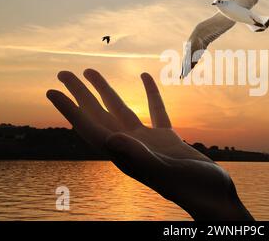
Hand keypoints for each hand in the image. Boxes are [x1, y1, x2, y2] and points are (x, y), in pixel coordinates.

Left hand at [46, 69, 252, 219]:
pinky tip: (144, 77)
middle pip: (99, 116)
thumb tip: (110, 139)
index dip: (70, 110)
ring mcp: (149, 143)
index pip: (91, 129)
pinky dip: (149, 93)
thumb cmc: (194, 188)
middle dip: (81, 95)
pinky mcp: (167, 139)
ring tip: (91, 72)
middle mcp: (131, 148)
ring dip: (105, 91)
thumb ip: (138, 157)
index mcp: (126, 156)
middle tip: (63, 73)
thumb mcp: (165, 172)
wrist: (215, 197)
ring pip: (122, 111)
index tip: (53, 90)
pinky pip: (155, 110)